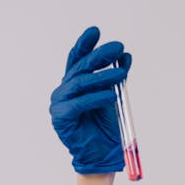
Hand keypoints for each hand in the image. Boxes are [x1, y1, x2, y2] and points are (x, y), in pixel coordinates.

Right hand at [50, 26, 131, 174]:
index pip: (77, 59)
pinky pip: (79, 104)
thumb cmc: (106, 126)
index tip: (95, 31)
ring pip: (81, 84)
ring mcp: (59, 104)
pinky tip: (111, 96)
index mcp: (73, 84)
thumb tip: (125, 56)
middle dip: (100, 56)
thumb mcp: (114, 95)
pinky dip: (96, 98)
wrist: (102, 154)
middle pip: (80, 68)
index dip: (85, 45)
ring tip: (121, 75)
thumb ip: (116, 76)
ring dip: (103, 77)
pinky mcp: (61, 118)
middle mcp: (64, 91)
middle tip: (118, 47)